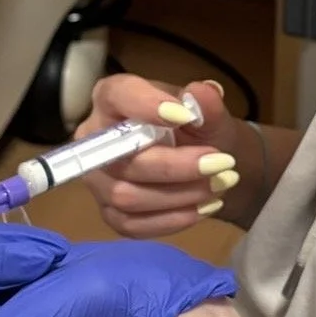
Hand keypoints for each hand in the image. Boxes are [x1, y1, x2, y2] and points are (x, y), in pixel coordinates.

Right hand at [79, 76, 259, 235]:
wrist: (207, 167)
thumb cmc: (199, 132)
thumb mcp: (210, 115)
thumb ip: (207, 104)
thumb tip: (203, 92)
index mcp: (113, 99)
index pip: (116, 95)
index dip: (145, 105)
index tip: (184, 116)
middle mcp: (94, 138)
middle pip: (123, 158)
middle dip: (176, 166)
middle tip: (221, 164)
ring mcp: (98, 180)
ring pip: (126, 196)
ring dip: (178, 195)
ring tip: (219, 186)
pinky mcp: (109, 213)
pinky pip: (132, 224)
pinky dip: (172, 220)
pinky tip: (204, 208)